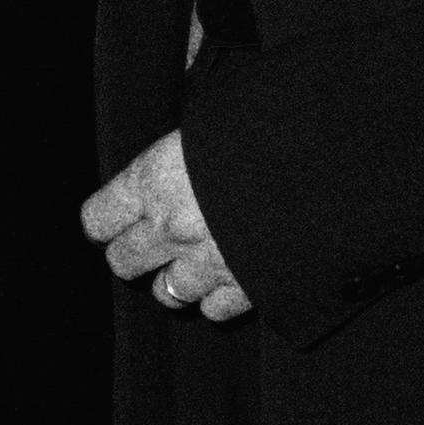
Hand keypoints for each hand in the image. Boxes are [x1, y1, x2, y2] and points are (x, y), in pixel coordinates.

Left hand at [82, 128, 251, 322]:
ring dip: (175, 279)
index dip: (104, 219)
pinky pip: (213, 311)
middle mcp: (170, 229)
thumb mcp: (210, 113)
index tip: (114, 215)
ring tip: (193, 260)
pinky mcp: (245, 290)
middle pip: (122, 262)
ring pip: (166, 293)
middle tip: (153, 238)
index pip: (97, 218)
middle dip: (134, 251)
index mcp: (153, 180)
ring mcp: (206, 264)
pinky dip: (218, 298)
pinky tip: (230, 274)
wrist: (325, 164)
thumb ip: (183, 141)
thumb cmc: (265, 124)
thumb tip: (176, 122)